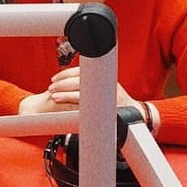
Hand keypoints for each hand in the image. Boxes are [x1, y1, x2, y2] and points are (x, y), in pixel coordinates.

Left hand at [19, 67, 139, 114]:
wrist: (134, 115)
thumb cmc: (116, 102)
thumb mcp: (104, 86)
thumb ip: (90, 83)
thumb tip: (67, 80)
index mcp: (103, 77)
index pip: (81, 71)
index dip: (66, 74)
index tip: (54, 78)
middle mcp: (105, 84)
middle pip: (80, 80)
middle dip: (63, 83)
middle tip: (51, 87)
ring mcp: (106, 96)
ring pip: (83, 92)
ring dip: (66, 94)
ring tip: (54, 96)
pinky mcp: (107, 108)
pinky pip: (89, 106)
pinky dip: (76, 106)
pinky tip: (67, 107)